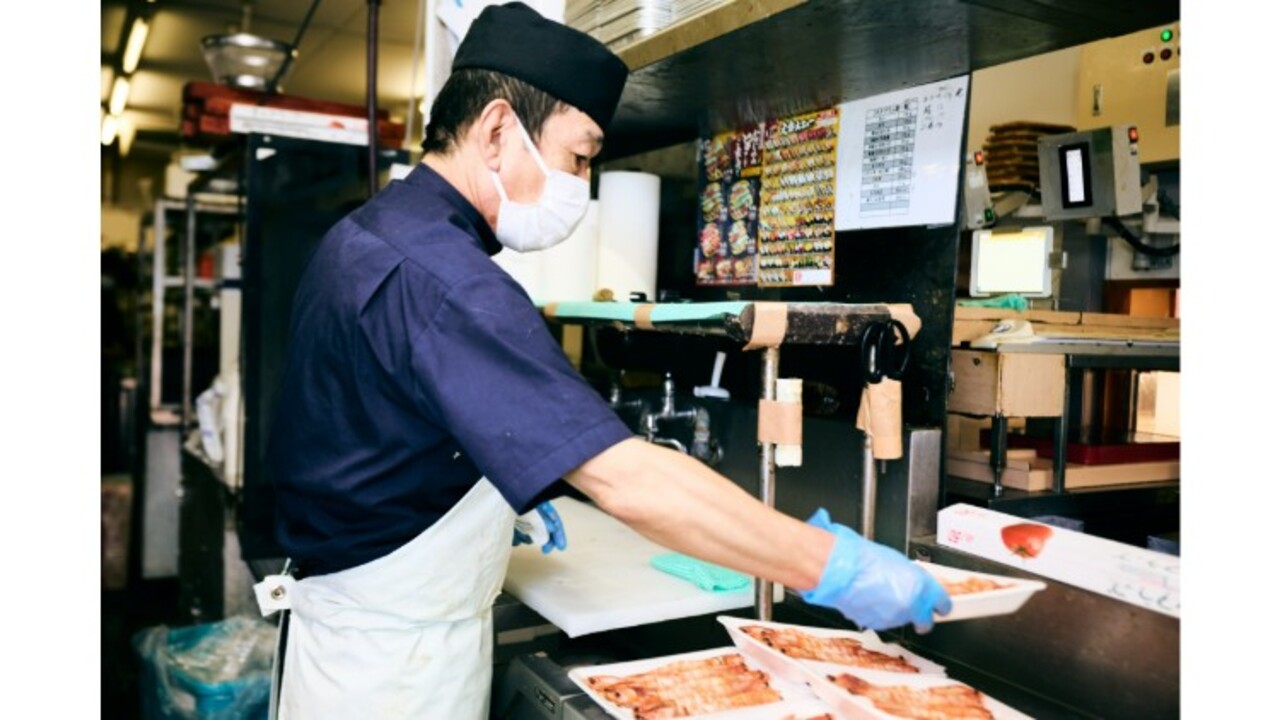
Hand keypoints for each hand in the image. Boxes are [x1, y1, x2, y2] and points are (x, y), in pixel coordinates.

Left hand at [513, 501, 566, 553]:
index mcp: (539, 503)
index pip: (554, 519)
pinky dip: (517, 537)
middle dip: (545, 539)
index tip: (561, 547)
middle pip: (542, 526)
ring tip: (523, 539)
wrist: (491, 495)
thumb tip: (551, 531)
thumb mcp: (529, 511)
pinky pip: (516, 531)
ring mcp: (519, 514)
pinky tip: (514, 540)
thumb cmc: (511, 499)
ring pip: (529, 529)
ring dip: (529, 537)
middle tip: (546, 551)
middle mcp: (531, 508)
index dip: (559, 534)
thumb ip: (541, 522)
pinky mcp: (508, 520)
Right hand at [800, 508, 951, 632]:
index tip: (942, 608)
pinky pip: (884, 620)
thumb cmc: (864, 559)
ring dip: (896, 611)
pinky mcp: (877, 624)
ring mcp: (894, 618)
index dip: (943, 607)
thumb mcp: (898, 562)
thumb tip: (915, 585)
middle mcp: (911, 605)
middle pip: (925, 620)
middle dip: (921, 616)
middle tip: (914, 607)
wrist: (840, 570)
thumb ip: (912, 578)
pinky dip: (879, 612)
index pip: (943, 604)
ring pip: (902, 620)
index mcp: (921, 586)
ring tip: (880, 591)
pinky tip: (870, 597)